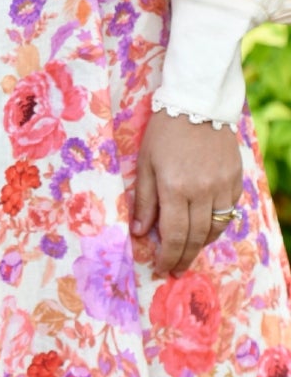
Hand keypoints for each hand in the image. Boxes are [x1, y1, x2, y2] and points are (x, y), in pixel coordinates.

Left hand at [133, 108, 242, 274]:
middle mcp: (202, 191)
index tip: (162, 267)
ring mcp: (223, 188)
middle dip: (184, 257)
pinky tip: (205, 230)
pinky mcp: (236, 182)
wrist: (197, 107)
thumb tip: (140, 232)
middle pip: (196, 237)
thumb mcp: (145, 163)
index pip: (174, 234)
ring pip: (215, 229)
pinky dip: (216, 226)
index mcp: (175, 187)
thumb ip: (144, 199)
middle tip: (175, 269)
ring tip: (187, 252)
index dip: (168, 255)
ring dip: (201, 244)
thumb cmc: (163, 133)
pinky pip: (228, 214)